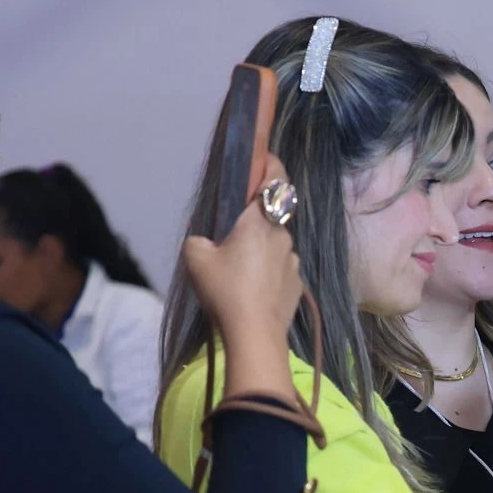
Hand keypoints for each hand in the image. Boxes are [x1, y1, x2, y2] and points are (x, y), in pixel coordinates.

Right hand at [182, 153, 304, 391]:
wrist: (255, 334)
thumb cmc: (225, 290)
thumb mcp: (195, 257)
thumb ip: (199, 240)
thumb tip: (207, 242)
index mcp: (261, 222)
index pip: (275, 181)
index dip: (271, 165)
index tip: (265, 158)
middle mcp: (283, 236)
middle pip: (270, 218)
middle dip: (253, 221)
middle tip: (231, 234)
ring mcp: (293, 261)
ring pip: (275, 245)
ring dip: (259, 250)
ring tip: (237, 271)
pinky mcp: (297, 284)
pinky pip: (279, 269)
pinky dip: (266, 272)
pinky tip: (250, 290)